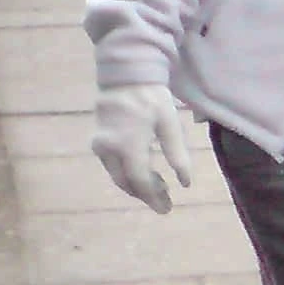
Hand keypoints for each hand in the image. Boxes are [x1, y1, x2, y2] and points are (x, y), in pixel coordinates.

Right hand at [91, 84, 191, 214]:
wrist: (125, 77)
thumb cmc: (151, 98)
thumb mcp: (170, 125)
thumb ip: (177, 155)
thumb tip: (185, 183)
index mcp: (127, 144)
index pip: (139, 180)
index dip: (153, 196)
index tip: (167, 208)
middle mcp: (108, 148)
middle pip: (125, 182)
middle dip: (145, 195)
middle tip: (166, 204)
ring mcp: (100, 145)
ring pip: (117, 176)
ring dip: (137, 186)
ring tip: (161, 190)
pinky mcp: (98, 141)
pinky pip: (113, 166)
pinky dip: (129, 174)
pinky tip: (148, 175)